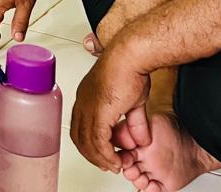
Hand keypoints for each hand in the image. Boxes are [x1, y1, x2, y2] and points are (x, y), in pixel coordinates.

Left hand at [71, 44, 151, 171]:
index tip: (105, 154)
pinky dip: (106, 155)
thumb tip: (141, 139)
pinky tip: (115, 160)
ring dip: (101, 158)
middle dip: (94, 154)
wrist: (131, 56)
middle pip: (80, 137)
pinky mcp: (98, 112)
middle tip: (109, 164)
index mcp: (87, 96)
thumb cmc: (131, 68)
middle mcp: (83, 102)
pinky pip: (98, 142)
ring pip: (87, 143)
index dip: (91, 143)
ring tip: (115, 165)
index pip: (81, 126)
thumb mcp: (134, 102)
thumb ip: (135, 122)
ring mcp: (88, 107)